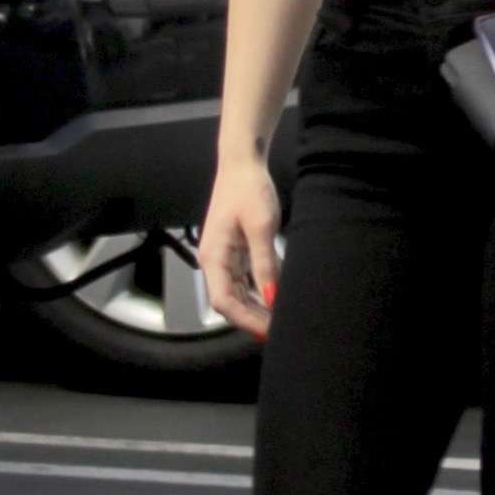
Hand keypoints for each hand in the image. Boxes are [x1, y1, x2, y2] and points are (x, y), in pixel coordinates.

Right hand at [196, 160, 282, 342]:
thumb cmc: (249, 189)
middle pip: (231, 302)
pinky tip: (278, 295)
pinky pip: (246, 279)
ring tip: (281, 317)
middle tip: (281, 328)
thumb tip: (272, 299)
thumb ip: (265, 264)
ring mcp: (225, 257)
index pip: (225, 303)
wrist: (243, 162)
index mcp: (213, 258)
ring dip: (258, 306)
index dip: (246, 321)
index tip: (270, 331)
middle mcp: (215, 262)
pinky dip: (261, 290)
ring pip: (239, 293)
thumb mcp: (261, 226)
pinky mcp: (236, 250)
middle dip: (254, 318)